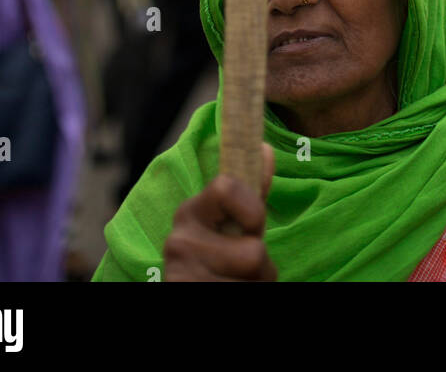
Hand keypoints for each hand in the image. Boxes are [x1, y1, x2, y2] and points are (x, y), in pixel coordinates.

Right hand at [163, 142, 276, 281]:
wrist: (193, 290)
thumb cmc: (221, 260)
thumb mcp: (233, 224)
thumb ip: (251, 193)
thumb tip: (266, 149)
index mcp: (191, 211)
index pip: (227, 188)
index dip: (253, 212)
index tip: (252, 227)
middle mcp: (179, 241)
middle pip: (254, 253)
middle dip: (261, 266)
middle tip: (240, 269)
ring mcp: (181, 274)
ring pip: (254, 281)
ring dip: (254, 285)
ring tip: (233, 283)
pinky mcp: (185, 292)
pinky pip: (244, 294)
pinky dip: (247, 295)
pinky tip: (225, 290)